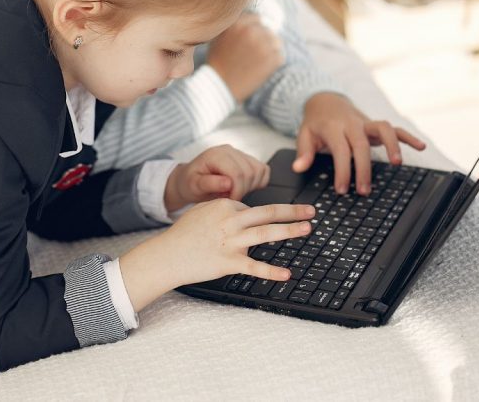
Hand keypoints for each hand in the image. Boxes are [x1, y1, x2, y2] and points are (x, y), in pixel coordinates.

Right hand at [119, 199, 315, 310]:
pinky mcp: (228, 262)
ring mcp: (230, 241)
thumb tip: (243, 209)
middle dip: (292, 211)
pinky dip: (271, 270)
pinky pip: (254, 266)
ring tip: (307, 228)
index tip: (266, 222)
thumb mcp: (202, 210)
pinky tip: (287, 273)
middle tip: (311, 210)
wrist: (166, 256)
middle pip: (267, 213)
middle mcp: (230, 220)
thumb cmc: (183, 234)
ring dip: (289, 230)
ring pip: (266, 233)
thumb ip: (223, 207)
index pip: (251, 208)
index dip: (259, 217)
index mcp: (224, 205)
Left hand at [163, 145, 269, 211]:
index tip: (229, 201)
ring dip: (250, 187)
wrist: (189, 179)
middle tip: (230, 198)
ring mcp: (239, 153)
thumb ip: (209, 183)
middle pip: (250, 172)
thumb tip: (228, 183)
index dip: (236, 191)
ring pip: (259, 171)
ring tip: (234, 192)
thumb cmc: (190, 183)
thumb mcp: (193, 186)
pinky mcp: (247, 159)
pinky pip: (263, 170)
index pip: (237, 173)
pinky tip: (243, 187)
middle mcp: (229, 150)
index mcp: (215, 155)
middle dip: (242, 190)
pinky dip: (258, 182)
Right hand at [206, 12, 283, 101]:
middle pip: (267, 29)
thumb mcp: (220, 36)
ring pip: (276, 42)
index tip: (250, 41)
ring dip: (270, 50)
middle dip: (262, 40)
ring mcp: (263, 44)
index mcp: (238, 23)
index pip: (256, 19)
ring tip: (256, 63)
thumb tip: (254, 19)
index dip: (254, 30)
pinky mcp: (273, 58)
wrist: (220, 86)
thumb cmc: (218, 62)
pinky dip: (273, 63)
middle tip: (253, 55)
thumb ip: (235, 24)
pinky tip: (259, 70)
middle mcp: (251, 31)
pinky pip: (279, 56)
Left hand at [293, 92, 426, 195]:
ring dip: (392, 144)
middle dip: (364, 168)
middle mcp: (352, 124)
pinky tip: (421, 147)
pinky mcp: (375, 125)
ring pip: (383, 129)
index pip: (340, 150)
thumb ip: (303, 151)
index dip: (342, 171)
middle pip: (362, 145)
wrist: (326, 100)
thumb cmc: (316, 122)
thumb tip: (298, 167)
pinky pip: (395, 128)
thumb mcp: (304, 134)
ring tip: (398, 163)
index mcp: (334, 127)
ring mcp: (366, 123)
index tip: (342, 189)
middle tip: (364, 191)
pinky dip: (408, 136)